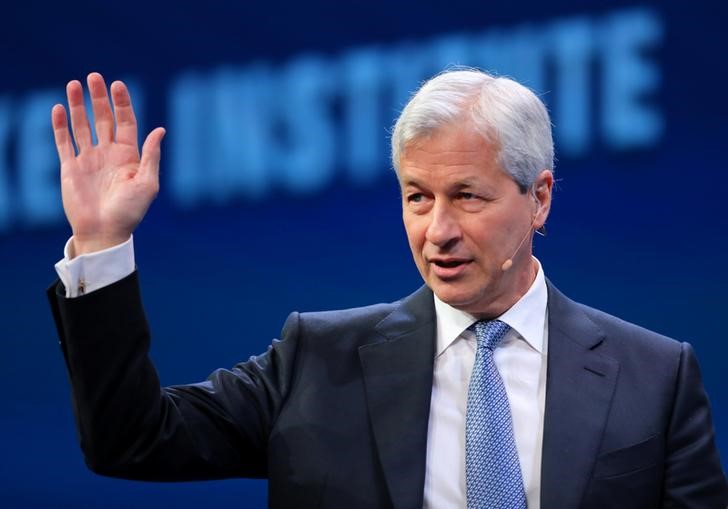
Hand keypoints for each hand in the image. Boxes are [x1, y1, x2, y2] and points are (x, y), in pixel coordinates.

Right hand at [51, 72, 164, 255]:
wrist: (104, 232)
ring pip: (82, 125)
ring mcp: (89, 159)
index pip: (125, 122)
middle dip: (99, 98)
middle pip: (103, 118)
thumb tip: (160, 129)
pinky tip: (58, 108)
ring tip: (74, 84)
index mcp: (129, 156)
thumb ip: (151, 156)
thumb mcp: (147, 184)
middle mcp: (109, 154)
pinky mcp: (70, 167)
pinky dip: (60, 125)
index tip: (117, 84)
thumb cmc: (130, 211)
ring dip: (77, 105)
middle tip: (94, 77)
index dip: (122, 103)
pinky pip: (64, 142)